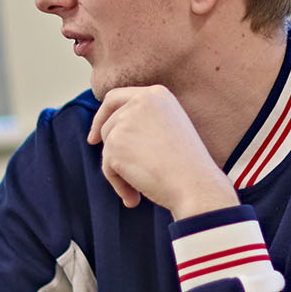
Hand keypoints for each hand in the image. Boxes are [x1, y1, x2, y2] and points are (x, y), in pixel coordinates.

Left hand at [87, 85, 236, 218]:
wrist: (195, 184)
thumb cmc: (188, 164)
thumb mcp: (171, 129)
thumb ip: (146, 122)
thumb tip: (114, 132)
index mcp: (157, 94)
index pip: (115, 97)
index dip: (102, 115)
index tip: (95, 134)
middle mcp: (139, 101)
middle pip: (108, 123)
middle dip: (107, 146)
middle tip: (110, 165)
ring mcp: (125, 121)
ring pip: (108, 147)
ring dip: (119, 169)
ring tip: (142, 185)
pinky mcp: (115, 144)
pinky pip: (108, 167)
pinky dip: (119, 184)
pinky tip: (135, 198)